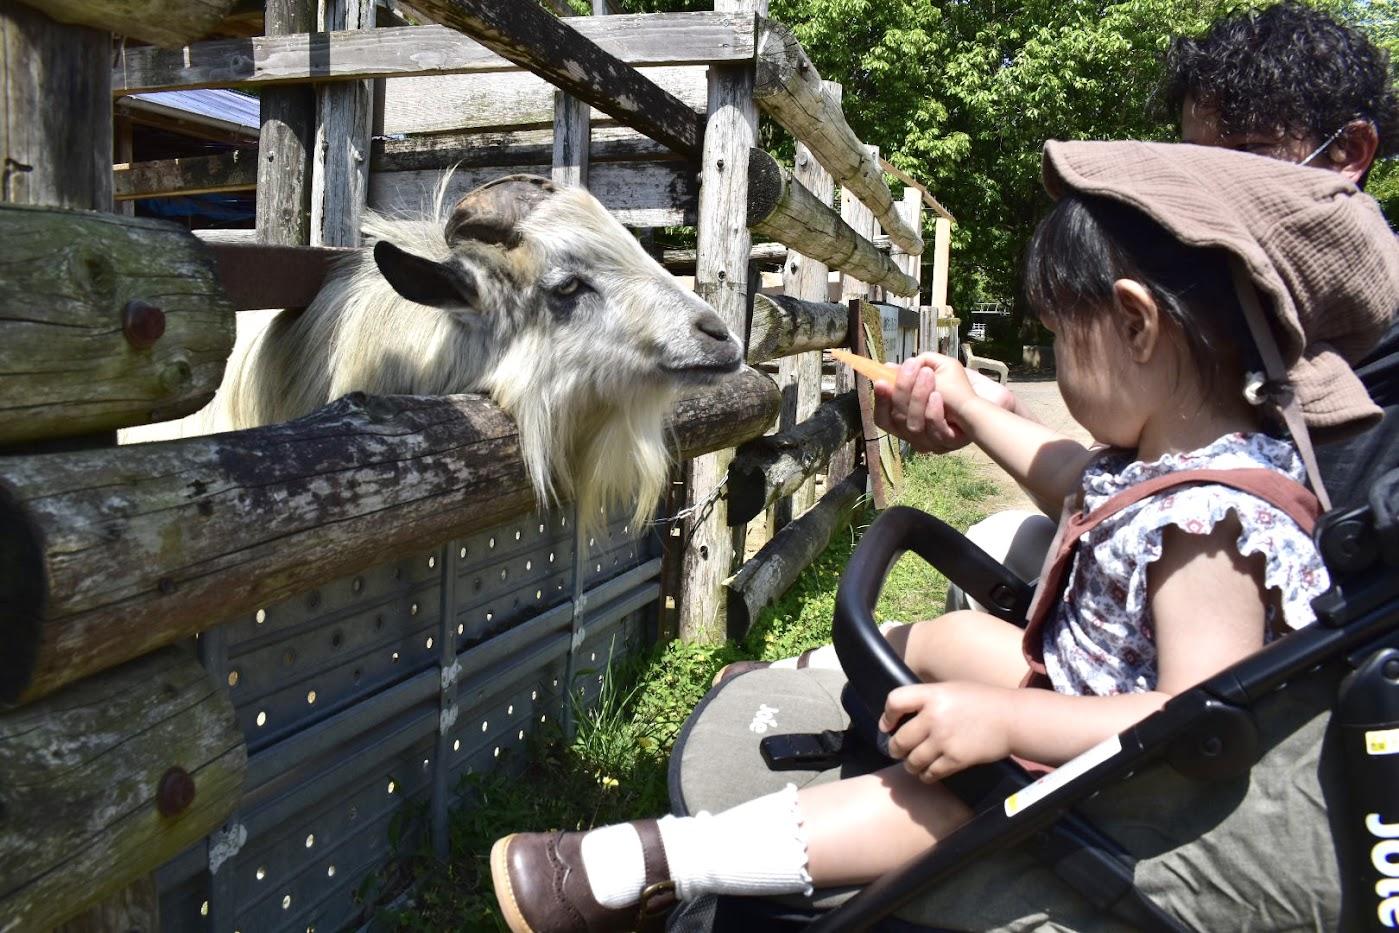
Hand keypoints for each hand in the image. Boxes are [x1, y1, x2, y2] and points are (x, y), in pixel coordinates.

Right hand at [873, 354, 1017, 453]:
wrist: (989, 397)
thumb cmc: (959, 385)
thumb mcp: (935, 370)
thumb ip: (913, 370)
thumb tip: (888, 366)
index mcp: (907, 420)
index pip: (883, 418)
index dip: (879, 402)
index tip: (881, 381)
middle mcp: (916, 435)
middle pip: (897, 419)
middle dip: (902, 390)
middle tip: (912, 367)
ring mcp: (932, 442)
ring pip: (913, 425)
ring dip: (918, 397)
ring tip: (928, 375)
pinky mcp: (950, 443)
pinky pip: (935, 431)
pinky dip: (934, 412)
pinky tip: (939, 395)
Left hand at [878, 682, 1013, 781]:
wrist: (1011, 718)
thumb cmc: (982, 701)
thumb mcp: (951, 689)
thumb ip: (928, 699)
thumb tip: (904, 714)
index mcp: (932, 694)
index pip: (894, 701)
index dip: (887, 715)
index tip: (888, 725)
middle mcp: (934, 716)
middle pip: (899, 739)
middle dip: (895, 748)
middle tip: (897, 750)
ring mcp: (944, 739)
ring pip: (912, 760)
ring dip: (910, 764)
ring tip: (912, 763)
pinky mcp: (956, 759)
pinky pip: (930, 773)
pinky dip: (926, 775)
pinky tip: (928, 773)